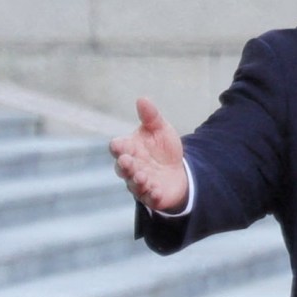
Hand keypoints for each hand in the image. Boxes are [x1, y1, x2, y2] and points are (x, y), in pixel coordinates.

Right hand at [109, 98, 187, 212]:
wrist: (179, 171)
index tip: (119, 145)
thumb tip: (142, 99)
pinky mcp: (151, 196)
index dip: (118, 146)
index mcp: (129, 149)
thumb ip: (151, 117)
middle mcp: (130, 167)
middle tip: (128, 161)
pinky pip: (149, 198)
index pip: (118, 147)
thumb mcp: (160, 130)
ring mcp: (139, 183)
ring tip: (143, 177)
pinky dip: (151, 195)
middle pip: (122, 167)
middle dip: (125, 165)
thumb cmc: (163, 149)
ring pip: (133, 183)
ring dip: (137, 180)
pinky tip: (156, 192)